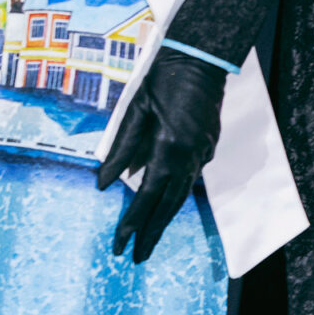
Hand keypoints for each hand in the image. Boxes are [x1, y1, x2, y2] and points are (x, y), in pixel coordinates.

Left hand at [96, 47, 228, 263]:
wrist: (202, 57)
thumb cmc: (163, 78)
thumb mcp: (135, 111)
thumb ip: (120, 149)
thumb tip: (104, 184)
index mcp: (167, 148)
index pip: (146, 197)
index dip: (131, 224)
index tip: (119, 246)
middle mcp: (189, 156)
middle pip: (168, 205)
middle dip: (151, 233)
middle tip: (137, 257)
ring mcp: (203, 152)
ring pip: (182, 194)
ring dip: (165, 218)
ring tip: (150, 238)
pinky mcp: (209, 145)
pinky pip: (190, 176)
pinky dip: (176, 193)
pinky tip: (165, 200)